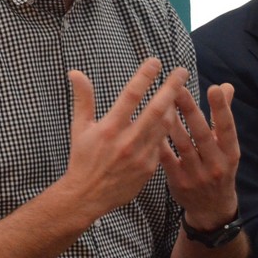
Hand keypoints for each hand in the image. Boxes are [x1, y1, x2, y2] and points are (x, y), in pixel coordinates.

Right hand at [62, 58, 185, 221]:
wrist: (88, 196)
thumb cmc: (82, 158)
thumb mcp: (79, 128)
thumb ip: (83, 99)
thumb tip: (75, 73)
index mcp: (109, 128)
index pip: (131, 96)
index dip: (145, 76)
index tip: (155, 62)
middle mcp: (127, 141)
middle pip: (156, 109)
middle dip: (172, 88)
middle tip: (182, 72)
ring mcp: (140, 156)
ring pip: (164, 126)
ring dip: (174, 108)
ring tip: (181, 93)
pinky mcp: (148, 168)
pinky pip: (162, 145)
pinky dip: (166, 131)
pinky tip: (172, 120)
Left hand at [162, 82, 239, 228]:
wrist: (211, 209)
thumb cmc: (218, 168)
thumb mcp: (226, 147)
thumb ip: (223, 117)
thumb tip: (226, 86)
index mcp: (231, 153)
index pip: (228, 128)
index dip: (222, 109)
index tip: (215, 88)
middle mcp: (216, 165)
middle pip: (202, 134)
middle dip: (190, 110)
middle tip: (179, 88)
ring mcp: (197, 175)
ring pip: (183, 145)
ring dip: (172, 123)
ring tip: (162, 101)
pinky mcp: (179, 182)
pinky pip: (167, 159)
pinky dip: (160, 143)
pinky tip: (150, 127)